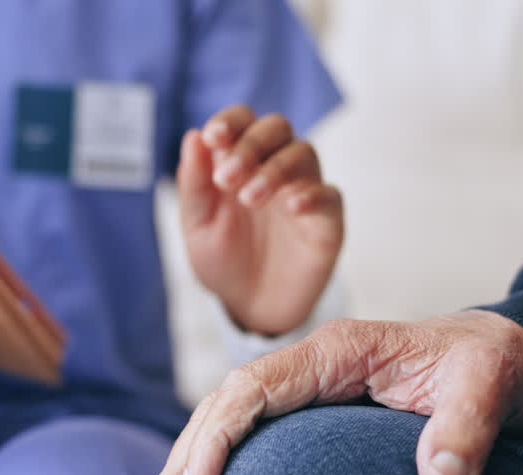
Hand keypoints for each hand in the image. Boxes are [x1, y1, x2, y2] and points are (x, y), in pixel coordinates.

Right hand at [144, 310, 522, 474]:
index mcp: (336, 353)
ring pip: (224, 428)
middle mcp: (309, 367)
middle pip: (220, 410)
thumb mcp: (490, 388)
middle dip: (181, 469)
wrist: (504, 357)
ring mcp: (306, 391)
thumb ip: (466, 428)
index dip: (214, 442)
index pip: (250, 390)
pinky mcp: (311, 417)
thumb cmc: (492, 367)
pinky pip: (249, 443)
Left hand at [180, 105, 343, 335]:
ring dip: (274, 170)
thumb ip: (194, 184)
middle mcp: (276, 167)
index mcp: (242, 161)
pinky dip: (312, 194)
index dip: (231, 121)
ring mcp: (304, 190)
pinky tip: (292, 207)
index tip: (214, 137)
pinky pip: (329, 195)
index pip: (244, 120)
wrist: (249, 307)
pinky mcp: (327, 220)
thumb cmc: (224, 260)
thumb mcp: (198, 226)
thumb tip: (193, 137)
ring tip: (249, 199)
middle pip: (277, 128)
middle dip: (251, 145)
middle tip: (227, 179)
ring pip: (303, 154)